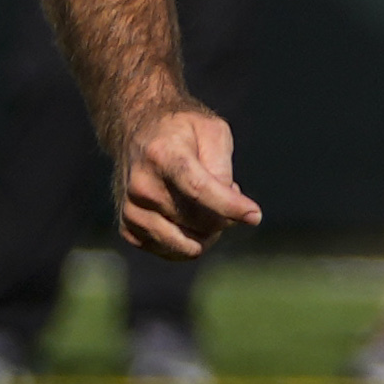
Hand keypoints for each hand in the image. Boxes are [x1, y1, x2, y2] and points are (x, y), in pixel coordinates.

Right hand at [114, 103, 263, 259]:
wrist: (136, 131)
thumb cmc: (182, 131)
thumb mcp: (212, 130)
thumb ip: (222, 166)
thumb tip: (227, 206)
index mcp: (162, 155)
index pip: (199, 189)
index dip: (229, 206)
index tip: (255, 216)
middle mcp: (141, 186)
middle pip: (201, 221)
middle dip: (224, 213)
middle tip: (223, 189)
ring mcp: (132, 210)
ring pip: (189, 244)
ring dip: (209, 231)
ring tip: (205, 203)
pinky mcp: (129, 228)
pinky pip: (174, 252)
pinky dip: (190, 240)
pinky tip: (188, 216)